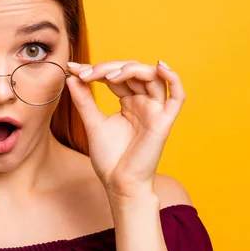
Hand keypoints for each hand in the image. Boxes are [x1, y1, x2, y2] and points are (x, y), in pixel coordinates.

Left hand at [66, 60, 185, 199]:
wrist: (119, 183)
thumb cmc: (109, 158)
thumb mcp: (92, 122)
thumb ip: (84, 99)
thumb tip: (72, 76)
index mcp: (129, 102)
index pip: (116, 75)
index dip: (96, 69)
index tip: (73, 69)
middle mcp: (143, 102)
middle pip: (132, 71)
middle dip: (107, 68)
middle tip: (85, 74)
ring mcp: (155, 110)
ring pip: (151, 77)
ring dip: (129, 70)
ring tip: (107, 76)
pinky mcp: (164, 121)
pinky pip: (177, 96)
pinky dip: (173, 79)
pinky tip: (160, 66)